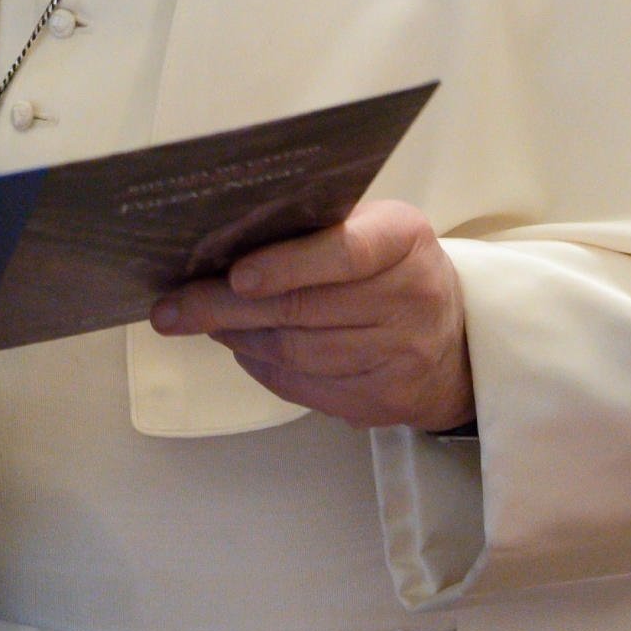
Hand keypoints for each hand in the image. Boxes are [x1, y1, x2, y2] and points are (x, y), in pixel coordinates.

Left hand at [148, 200, 473, 432]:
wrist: (458, 341)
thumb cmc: (392, 269)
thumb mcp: (371, 229)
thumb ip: (312, 230)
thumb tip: (220, 244)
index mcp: (403, 239)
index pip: (346, 251)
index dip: (288, 265)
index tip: (237, 275)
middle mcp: (411, 297)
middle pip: (304, 309)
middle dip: (225, 308)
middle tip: (172, 309)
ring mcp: (402, 356)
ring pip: (297, 353)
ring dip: (237, 337)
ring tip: (200, 322)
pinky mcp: (384, 401)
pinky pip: (305, 387)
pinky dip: (262, 366)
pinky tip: (240, 346)